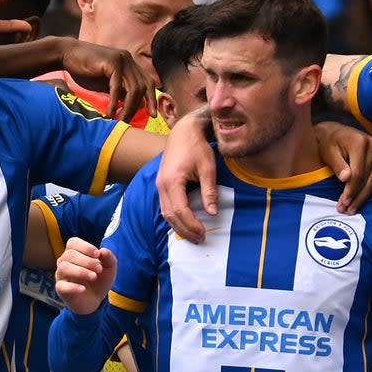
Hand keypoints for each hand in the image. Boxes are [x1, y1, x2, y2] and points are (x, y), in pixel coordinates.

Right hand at [55, 236, 116, 314]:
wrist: (95, 300)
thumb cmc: (99, 280)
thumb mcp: (109, 268)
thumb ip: (109, 258)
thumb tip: (103, 250)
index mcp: (74, 253)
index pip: (73, 243)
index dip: (85, 247)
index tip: (98, 255)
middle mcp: (64, 262)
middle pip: (70, 255)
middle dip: (87, 261)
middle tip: (99, 269)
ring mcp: (61, 275)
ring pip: (64, 268)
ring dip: (80, 271)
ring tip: (94, 277)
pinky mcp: (61, 289)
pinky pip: (62, 286)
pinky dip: (73, 287)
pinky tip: (83, 289)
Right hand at [60, 41, 156, 119]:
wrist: (66, 54)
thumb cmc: (85, 70)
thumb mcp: (107, 83)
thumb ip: (121, 91)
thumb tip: (136, 106)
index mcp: (130, 63)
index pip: (147, 82)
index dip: (152, 99)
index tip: (153, 115)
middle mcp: (129, 59)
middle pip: (142, 86)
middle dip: (140, 106)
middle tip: (130, 122)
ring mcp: (122, 59)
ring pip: (132, 88)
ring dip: (127, 107)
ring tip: (120, 120)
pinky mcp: (112, 62)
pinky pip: (117, 86)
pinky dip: (114, 101)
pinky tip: (109, 112)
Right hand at [156, 108, 216, 241]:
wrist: (184, 132)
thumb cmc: (197, 147)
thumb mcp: (208, 168)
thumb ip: (209, 191)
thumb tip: (212, 213)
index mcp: (172, 181)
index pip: (180, 210)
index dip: (192, 225)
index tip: (204, 233)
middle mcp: (161, 185)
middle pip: (170, 216)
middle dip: (185, 230)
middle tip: (200, 239)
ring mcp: (159, 185)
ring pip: (165, 213)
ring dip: (178, 227)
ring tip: (194, 235)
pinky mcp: (161, 184)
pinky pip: (165, 207)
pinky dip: (174, 218)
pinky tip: (185, 224)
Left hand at [313, 121, 371, 214]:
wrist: (336, 131)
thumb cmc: (329, 142)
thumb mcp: (328, 151)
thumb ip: (337, 164)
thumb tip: (346, 178)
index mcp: (360, 142)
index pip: (358, 172)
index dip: (350, 190)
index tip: (343, 203)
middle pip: (367, 178)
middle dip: (356, 197)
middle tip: (345, 210)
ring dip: (362, 197)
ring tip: (351, 210)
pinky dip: (366, 191)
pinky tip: (358, 200)